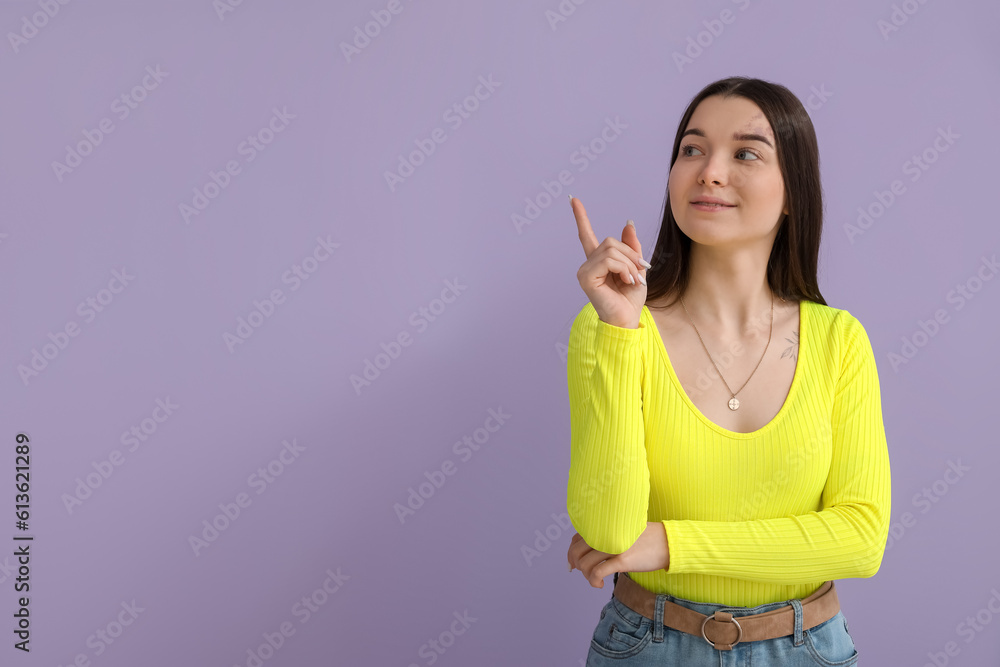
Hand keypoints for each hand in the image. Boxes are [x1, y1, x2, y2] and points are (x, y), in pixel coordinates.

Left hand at [566, 522, 669, 588]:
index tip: (572, 563)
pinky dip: (594, 581)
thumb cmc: (645, 539)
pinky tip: (600, 585)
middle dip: (575, 564)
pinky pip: (598, 572)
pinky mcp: (622, 560)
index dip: (571, 552)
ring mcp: (613, 546)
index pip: (577, 538)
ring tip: (595, 579)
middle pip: (577, 551)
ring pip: (585, 563)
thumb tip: (587, 550)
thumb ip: (606, 537)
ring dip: (586, 575)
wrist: (667, 542)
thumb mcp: (621, 532)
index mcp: (604, 526)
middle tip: (581, 572)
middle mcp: (606, 534)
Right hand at [571, 196, 649, 328]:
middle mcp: (588, 264)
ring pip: (611, 250)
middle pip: (610, 241)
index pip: (586, 235)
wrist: (628, 320)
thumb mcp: (637, 268)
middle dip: (630, 255)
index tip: (573, 199)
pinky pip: (609, 260)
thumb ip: (631, 247)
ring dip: (629, 264)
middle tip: (640, 272)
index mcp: (598, 262)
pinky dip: (624, 269)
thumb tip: (628, 223)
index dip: (581, 217)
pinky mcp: (586, 278)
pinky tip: (626, 282)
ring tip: (633, 280)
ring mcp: (585, 271)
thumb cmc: (631, 299)